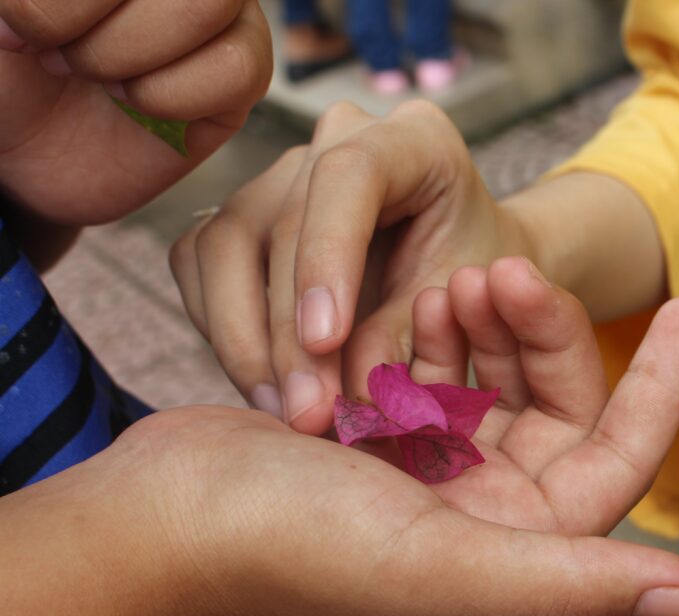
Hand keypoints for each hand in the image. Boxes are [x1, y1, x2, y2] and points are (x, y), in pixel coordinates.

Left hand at [0, 0, 271, 227]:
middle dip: (101, 29)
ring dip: (133, 57)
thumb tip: (82, 4)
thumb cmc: (2, 70)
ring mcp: (218, 15)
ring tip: (96, 79)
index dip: (66, 0)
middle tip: (58, 60)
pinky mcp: (240, 74)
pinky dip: (171, 95)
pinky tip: (137, 104)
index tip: (10, 27)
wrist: (25, 151)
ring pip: (211, 7)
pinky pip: (238, 70)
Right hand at [0, 258, 678, 615]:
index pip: (621, 455)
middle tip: (501, 268)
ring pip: (493, 379)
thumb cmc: (296, 550)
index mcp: (514, 545)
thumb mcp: (447, 567)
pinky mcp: (379, 434)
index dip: (665, 382)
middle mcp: (482, 512)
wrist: (163, 524)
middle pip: (554, 403)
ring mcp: (430, 470)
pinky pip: (434, 369)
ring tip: (456, 279)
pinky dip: (435, 333)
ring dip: (488, 324)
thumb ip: (570, 582)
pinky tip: (419, 298)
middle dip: (543, 331)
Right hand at [171, 100, 665, 434]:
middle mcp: (338, 139)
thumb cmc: (476, 288)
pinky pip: (202, 265)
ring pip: (226, 244)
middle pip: (280, 223)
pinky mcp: (245, 215)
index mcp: (413, 141)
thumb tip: (345, 393)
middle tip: (306, 414)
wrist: (459, 272)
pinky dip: (222, 329)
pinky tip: (262, 385)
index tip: (326, 342)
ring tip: (282, 410)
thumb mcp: (465, 313)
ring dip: (243, 339)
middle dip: (288, 332)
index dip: (328, 258)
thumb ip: (407, 342)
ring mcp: (282, 173)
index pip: (350, 175)